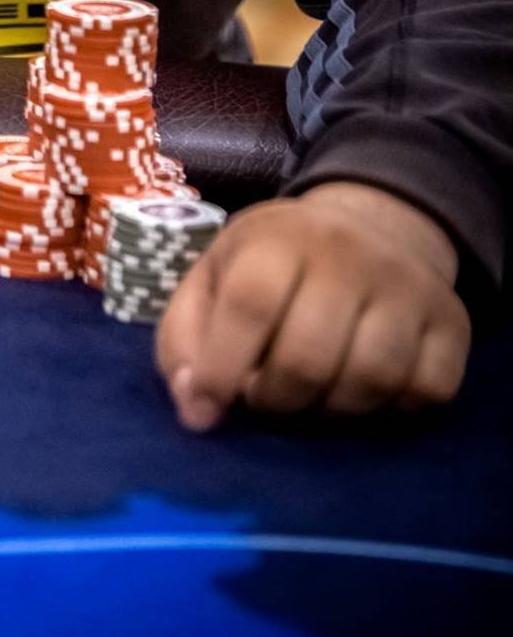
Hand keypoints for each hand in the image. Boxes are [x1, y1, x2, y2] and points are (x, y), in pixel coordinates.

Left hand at [156, 181, 469, 428]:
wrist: (373, 226)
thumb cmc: (275, 264)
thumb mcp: (215, 277)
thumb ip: (185, 339)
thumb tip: (194, 409)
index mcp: (277, 237)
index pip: (249, 304)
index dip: (221, 370)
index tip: (207, 409)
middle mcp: (348, 254)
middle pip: (308, 358)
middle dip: (276, 399)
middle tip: (267, 396)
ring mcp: (407, 286)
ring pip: (369, 381)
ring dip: (331, 410)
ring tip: (313, 393)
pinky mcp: (452, 322)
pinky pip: (425, 392)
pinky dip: (391, 410)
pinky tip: (365, 389)